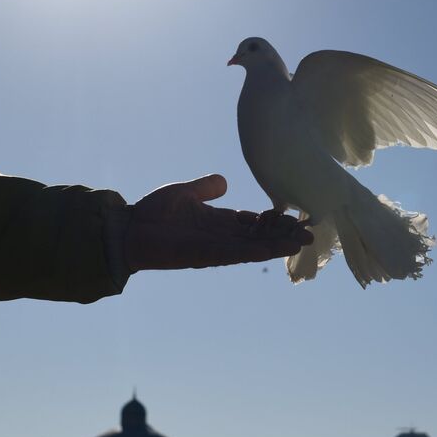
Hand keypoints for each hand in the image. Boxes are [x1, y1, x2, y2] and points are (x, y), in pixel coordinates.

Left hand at [124, 174, 312, 271]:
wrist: (128, 229)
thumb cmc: (151, 213)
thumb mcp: (184, 192)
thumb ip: (205, 188)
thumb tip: (224, 181)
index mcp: (216, 222)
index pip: (252, 222)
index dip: (272, 220)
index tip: (294, 214)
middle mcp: (220, 237)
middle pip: (260, 235)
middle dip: (283, 233)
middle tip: (309, 229)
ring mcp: (216, 247)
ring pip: (255, 246)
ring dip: (279, 244)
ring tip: (303, 240)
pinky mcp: (207, 254)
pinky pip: (238, 253)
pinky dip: (259, 250)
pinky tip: (277, 248)